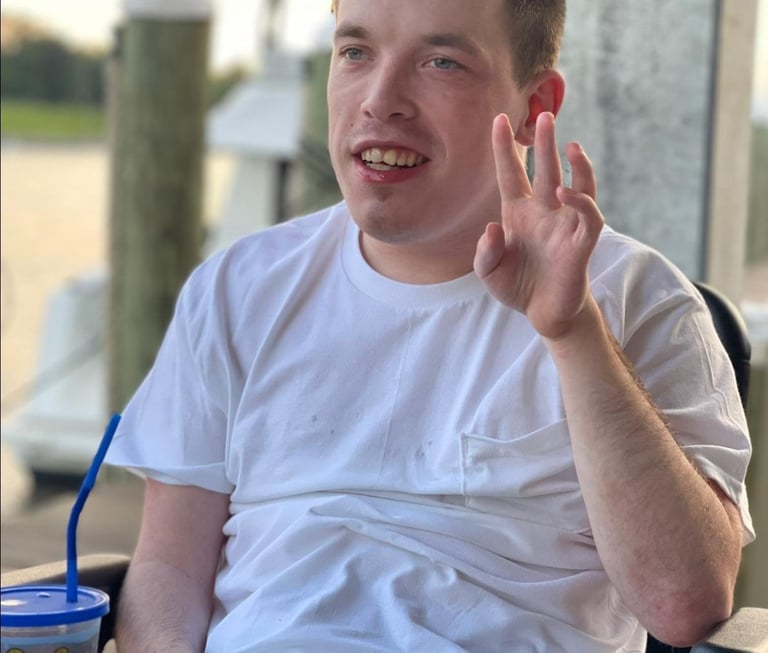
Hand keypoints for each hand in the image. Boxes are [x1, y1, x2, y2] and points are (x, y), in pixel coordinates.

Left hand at [473, 112, 603, 339]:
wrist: (543, 313)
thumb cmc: (517, 286)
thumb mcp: (489, 271)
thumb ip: (485, 252)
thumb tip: (492, 228)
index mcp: (518, 213)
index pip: (510, 173)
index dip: (505, 147)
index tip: (498, 119)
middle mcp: (543, 212)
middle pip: (545, 170)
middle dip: (545, 143)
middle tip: (545, 114)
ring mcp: (564, 225)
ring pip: (575, 186)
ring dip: (576, 165)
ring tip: (571, 144)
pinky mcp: (581, 243)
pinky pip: (587, 216)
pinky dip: (579, 202)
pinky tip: (565, 192)